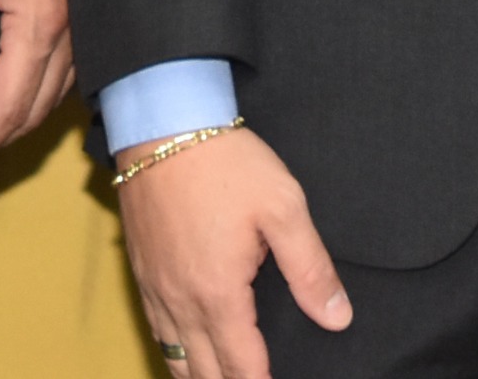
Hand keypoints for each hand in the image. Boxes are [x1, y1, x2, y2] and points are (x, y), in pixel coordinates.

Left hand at [0, 0, 73, 179]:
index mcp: (39, 20)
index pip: (8, 106)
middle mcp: (70, 27)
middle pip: (33, 110)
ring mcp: (82, 18)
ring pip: (51, 94)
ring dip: (8, 119)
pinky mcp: (80, 4)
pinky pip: (61, 70)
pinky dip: (30, 94)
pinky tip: (1, 91)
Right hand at [113, 126, 349, 378]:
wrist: (163, 124)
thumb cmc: (225, 162)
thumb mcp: (283, 207)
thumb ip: (311, 269)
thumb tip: (336, 318)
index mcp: (219, 293)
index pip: (243, 367)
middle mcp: (181, 301)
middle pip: (204, 373)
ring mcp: (156, 287)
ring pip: (174, 357)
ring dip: (200, 377)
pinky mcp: (141, 270)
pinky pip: (155, 330)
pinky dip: (173, 351)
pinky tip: (186, 351)